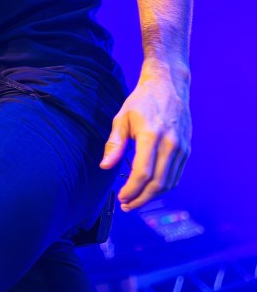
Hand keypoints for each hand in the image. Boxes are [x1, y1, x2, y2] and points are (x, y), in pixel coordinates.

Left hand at [100, 60, 190, 210]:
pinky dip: (163, 186)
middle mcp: (170, 144)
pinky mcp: (187, 150)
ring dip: (152, 196)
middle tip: (127, 206)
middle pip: (158, 183)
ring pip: (169, 183)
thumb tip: (105, 166)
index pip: (143, 173)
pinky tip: (150, 189)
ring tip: (136, 200)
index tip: (121, 198)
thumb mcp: (122, 118)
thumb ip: (114, 144)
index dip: (132, 190)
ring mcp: (182, 148)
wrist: (168, 86)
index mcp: (152, 136)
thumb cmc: (141, 102)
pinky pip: (176, 175)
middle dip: (141, 199)